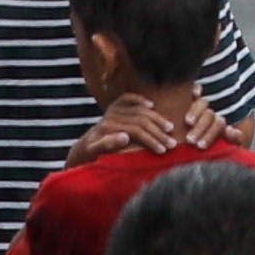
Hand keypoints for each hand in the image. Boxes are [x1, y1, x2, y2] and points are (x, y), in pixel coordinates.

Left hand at [65, 92, 181, 163]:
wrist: (82, 148)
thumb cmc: (90, 156)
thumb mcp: (95, 153)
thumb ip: (108, 144)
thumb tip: (125, 136)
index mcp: (107, 126)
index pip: (136, 131)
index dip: (151, 140)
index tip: (163, 150)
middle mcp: (110, 115)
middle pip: (141, 121)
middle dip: (158, 132)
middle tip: (173, 142)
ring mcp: (112, 109)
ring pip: (140, 111)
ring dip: (157, 119)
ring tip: (171, 127)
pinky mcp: (113, 106)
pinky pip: (127, 98)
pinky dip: (139, 99)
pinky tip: (152, 105)